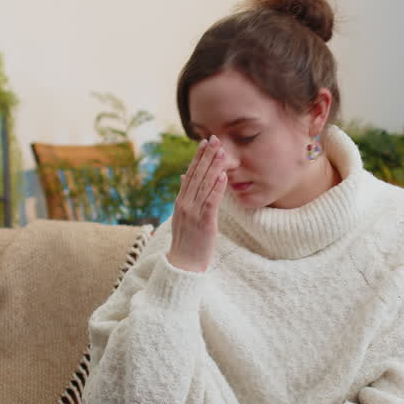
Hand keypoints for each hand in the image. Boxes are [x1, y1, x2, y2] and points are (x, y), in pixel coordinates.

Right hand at [167, 136, 227, 272]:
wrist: (184, 264)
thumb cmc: (187, 240)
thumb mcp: (182, 214)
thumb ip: (185, 194)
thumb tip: (185, 175)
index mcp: (181, 201)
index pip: (190, 174)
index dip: (198, 157)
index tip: (204, 142)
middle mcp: (185, 204)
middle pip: (197, 175)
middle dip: (207, 156)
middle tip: (215, 139)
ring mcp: (193, 213)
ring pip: (205, 185)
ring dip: (214, 167)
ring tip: (222, 152)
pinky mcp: (204, 223)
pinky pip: (211, 202)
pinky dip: (217, 188)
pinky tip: (223, 176)